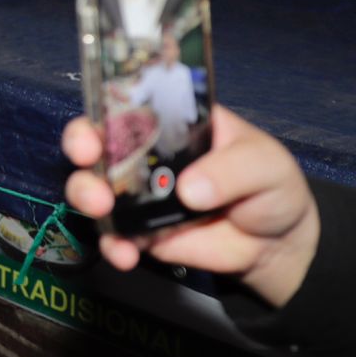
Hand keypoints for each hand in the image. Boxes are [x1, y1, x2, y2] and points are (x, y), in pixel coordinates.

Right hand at [63, 105, 319, 307]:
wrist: (276, 246)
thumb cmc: (270, 185)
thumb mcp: (264, 164)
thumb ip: (232, 170)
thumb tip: (189, 189)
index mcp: (171, 120)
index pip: (129, 102)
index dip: (104, 107)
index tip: (96, 125)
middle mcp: (145, 150)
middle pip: (96, 139)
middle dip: (81, 147)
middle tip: (87, 160)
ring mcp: (138, 191)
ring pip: (93, 184)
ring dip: (86, 194)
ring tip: (100, 208)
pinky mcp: (139, 229)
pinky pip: (114, 234)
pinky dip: (112, 245)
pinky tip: (124, 254)